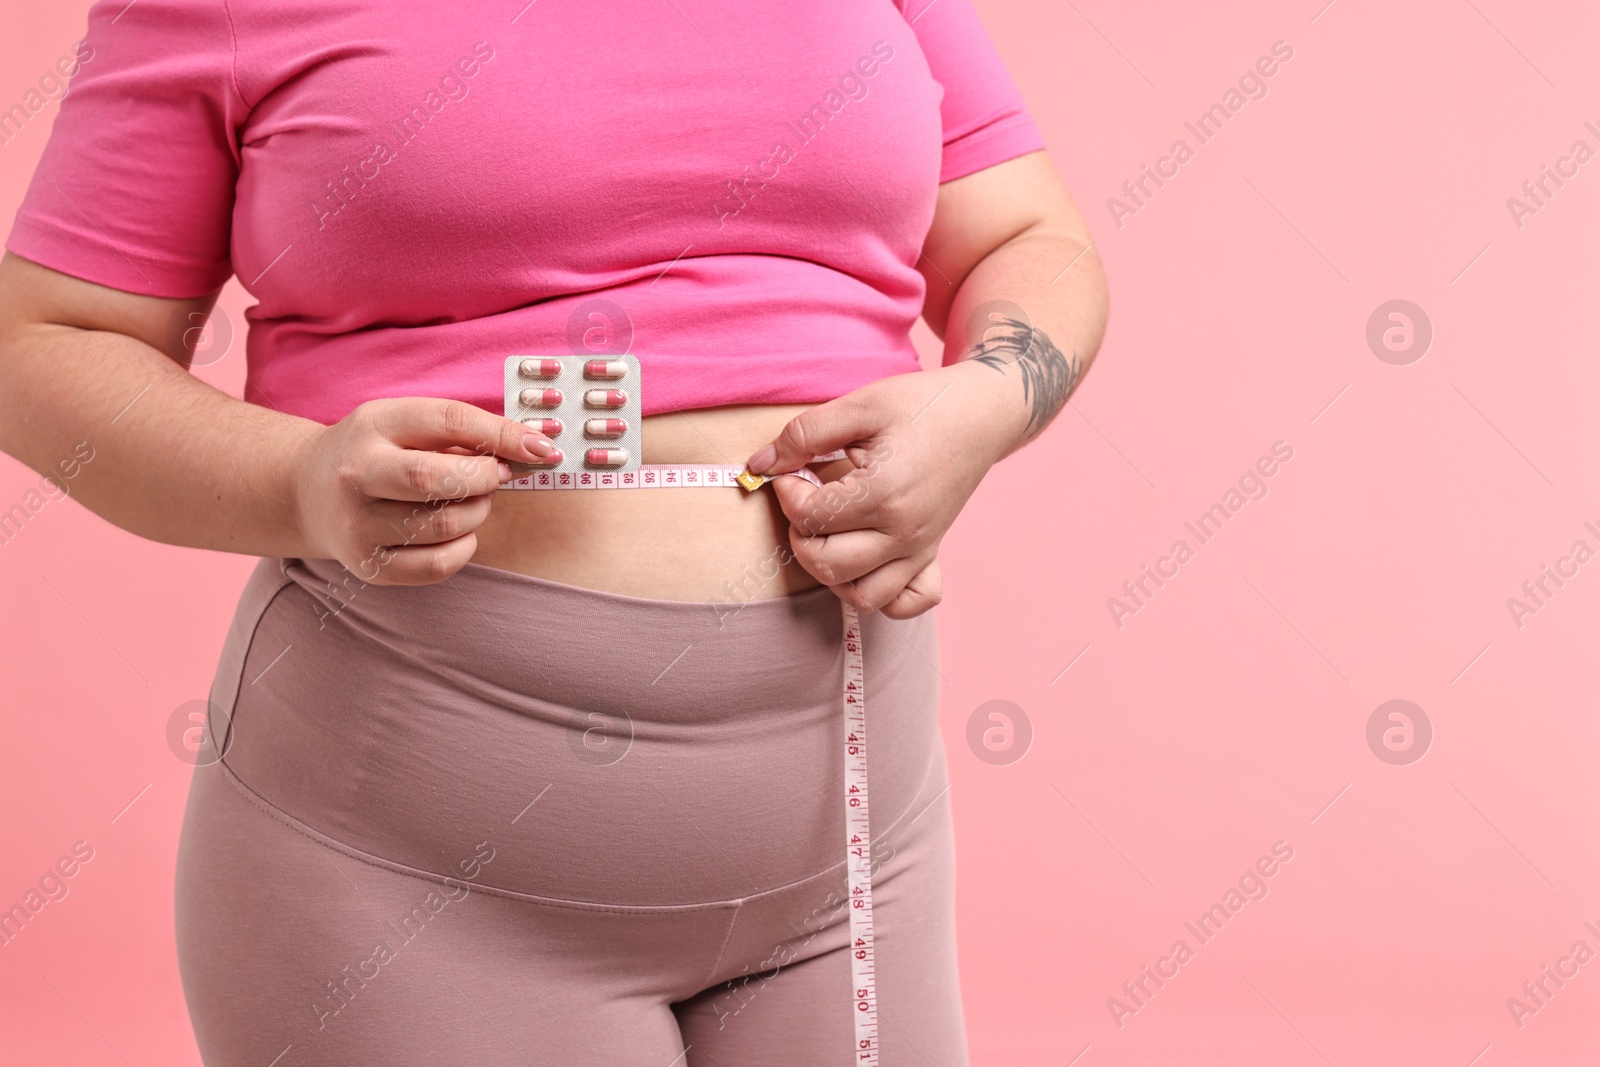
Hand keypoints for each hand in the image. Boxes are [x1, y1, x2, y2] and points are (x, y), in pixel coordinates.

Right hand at [289, 397, 555, 584]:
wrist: (307, 491)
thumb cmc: (377, 451)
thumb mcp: (408, 423)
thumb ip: (466, 431)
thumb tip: (535, 449)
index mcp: (372, 427)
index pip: (447, 423)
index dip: (502, 435)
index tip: (542, 447)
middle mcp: (356, 476)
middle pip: (437, 481)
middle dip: (486, 478)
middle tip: (496, 474)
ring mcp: (357, 527)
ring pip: (445, 526)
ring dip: (478, 512)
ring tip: (472, 500)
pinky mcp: (370, 566)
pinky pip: (439, 566)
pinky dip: (465, 547)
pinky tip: (458, 531)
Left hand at [745, 360, 1019, 618]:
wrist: (981, 414)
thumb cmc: (921, 405)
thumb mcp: (860, 405)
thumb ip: (804, 434)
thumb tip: (760, 464)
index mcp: (883, 493)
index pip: (810, 516)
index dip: (786, 491)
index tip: (791, 469)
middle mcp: (903, 533)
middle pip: (827, 565)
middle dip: (801, 535)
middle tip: (806, 500)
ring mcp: (919, 550)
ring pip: (861, 596)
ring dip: (830, 572)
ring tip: (828, 533)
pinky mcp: (929, 556)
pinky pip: (904, 604)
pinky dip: (880, 596)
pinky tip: (863, 563)